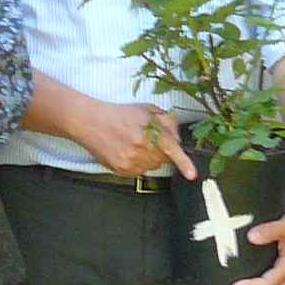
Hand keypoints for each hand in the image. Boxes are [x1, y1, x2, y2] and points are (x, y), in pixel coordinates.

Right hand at [79, 98, 196, 180]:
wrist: (91, 122)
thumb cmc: (119, 114)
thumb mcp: (147, 110)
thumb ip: (166, 121)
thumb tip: (177, 137)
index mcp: (149, 131)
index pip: (171, 149)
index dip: (184, 163)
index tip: (192, 174)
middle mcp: (141, 148)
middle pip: (164, 158)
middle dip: (161, 150)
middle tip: (147, 138)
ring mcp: (131, 161)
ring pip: (153, 166)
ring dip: (150, 157)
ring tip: (134, 143)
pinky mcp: (122, 169)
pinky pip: (140, 171)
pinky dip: (138, 163)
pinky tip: (127, 150)